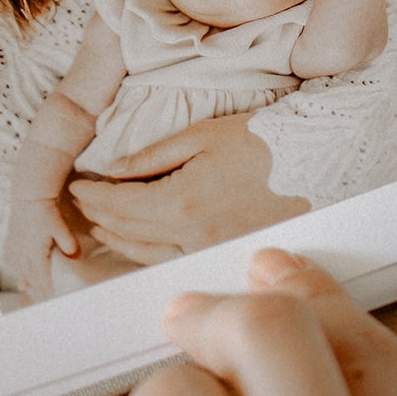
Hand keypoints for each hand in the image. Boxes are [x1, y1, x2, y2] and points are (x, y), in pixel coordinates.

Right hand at [5, 196, 75, 299]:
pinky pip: (8, 254)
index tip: (49, 295)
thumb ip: (67, 241)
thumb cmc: (45, 210)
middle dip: (34, 284)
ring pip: (17, 266)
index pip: (39, 275)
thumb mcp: (59, 226)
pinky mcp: (11, 235)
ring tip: (24, 286)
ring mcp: (15, 243)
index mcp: (35, 251)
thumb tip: (74, 254)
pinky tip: (12, 264)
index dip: (44, 285)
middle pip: (28, 273)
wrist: (29, 194)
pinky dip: (11, 262)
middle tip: (40, 294)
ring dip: (21, 276)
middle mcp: (23, 250)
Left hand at [68, 111, 308, 260]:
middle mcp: (192, 236)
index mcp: (183, 202)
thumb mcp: (204, 135)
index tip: (78, 185)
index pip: (120, 205)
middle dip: (99, 216)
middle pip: (128, 231)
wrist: (318, 164)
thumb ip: (153, 156)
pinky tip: (139, 242)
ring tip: (100, 226)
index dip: (93, 195)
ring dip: (118, 240)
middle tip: (82, 202)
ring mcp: (210, 250)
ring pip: (148, 255)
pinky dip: (147, 252)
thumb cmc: (266, 143)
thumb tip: (115, 170)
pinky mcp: (225, 254)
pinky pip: (174, 260)